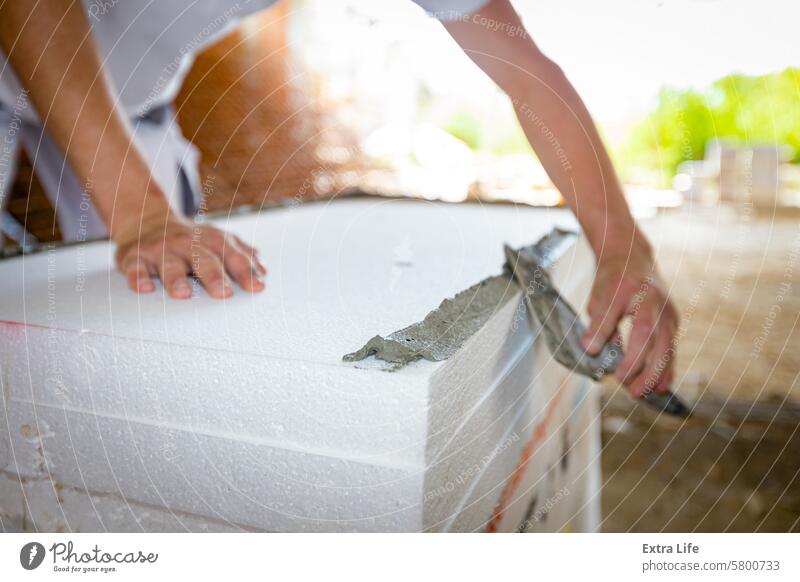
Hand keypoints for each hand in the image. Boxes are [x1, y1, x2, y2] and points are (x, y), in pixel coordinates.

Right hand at [115, 215, 266, 298]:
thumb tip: (263, 271)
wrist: (146, 219)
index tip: (257, 287)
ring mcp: (161, 249)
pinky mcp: (134, 257)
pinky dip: (138, 278)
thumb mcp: (217, 241)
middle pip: (202, 259)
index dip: (245, 271)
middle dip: (215, 275)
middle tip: (224, 292)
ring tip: (183, 294)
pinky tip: (144, 289)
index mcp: (211, 240)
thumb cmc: (190, 240)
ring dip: (176, 279)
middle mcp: (187, 243)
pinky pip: (136, 268)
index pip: (231, 256)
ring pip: (169, 264)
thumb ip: (241, 256)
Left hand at [581, 243, 677, 397]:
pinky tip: (660, 387)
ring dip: (655, 373)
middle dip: (640, 367)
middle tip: (627, 388)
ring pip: (666, 347)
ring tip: (641, 393)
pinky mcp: (673, 320)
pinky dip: (667, 368)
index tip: (607, 367)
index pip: (627, 323)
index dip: (618, 347)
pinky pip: (672, 347)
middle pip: (652, 339)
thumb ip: (598, 323)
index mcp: (632, 291)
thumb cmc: (611, 280)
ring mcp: (668, 311)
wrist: (632, 258)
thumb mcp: (598, 297)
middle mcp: (655, 302)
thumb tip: (591, 350)